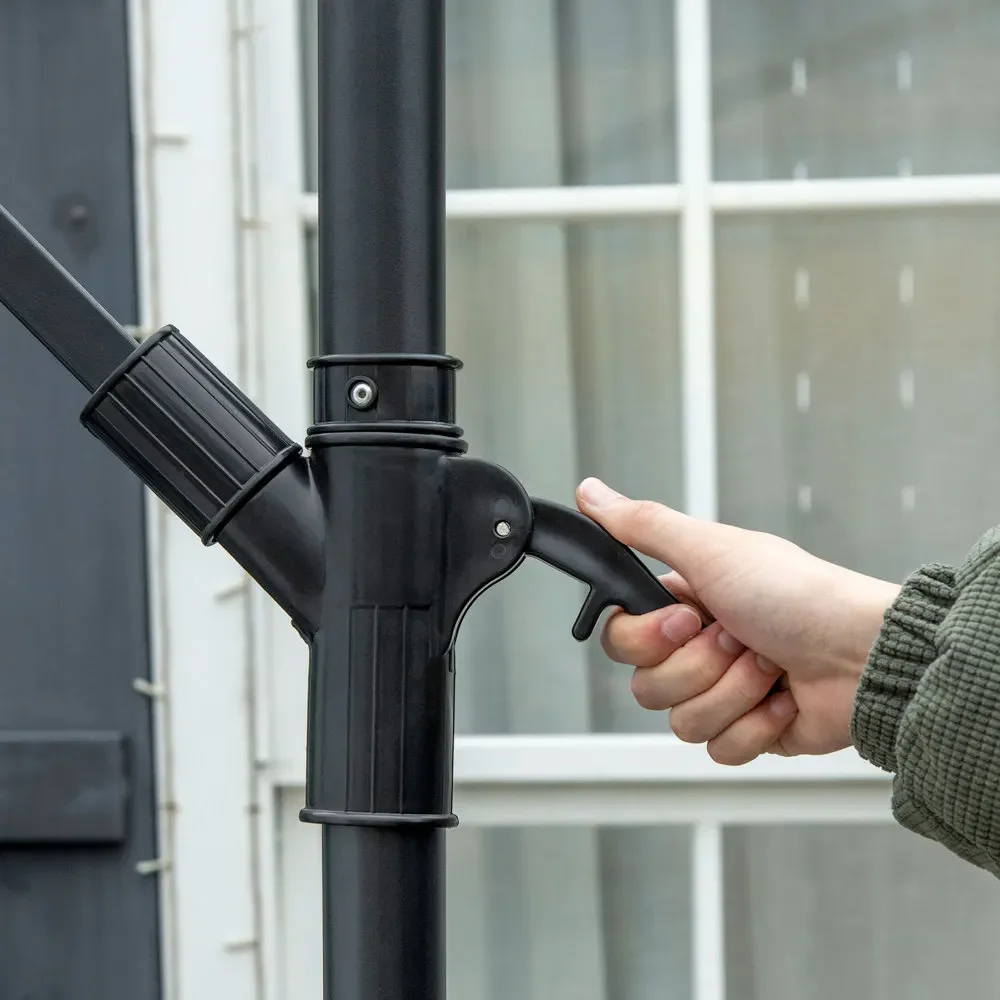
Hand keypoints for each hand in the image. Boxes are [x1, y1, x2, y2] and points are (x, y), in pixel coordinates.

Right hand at [576, 478, 899, 763]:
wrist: (865, 654)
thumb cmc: (798, 595)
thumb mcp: (711, 550)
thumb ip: (643, 526)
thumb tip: (590, 493)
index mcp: (682, 606)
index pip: (620, 639)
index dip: (646, 638)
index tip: (687, 619)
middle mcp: (697, 650)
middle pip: (646, 686)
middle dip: (699, 666)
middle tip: (739, 638)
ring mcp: (724, 694)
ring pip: (682, 722)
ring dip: (734, 693)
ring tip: (770, 667)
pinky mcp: (750, 733)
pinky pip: (719, 749)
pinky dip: (757, 725)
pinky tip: (784, 698)